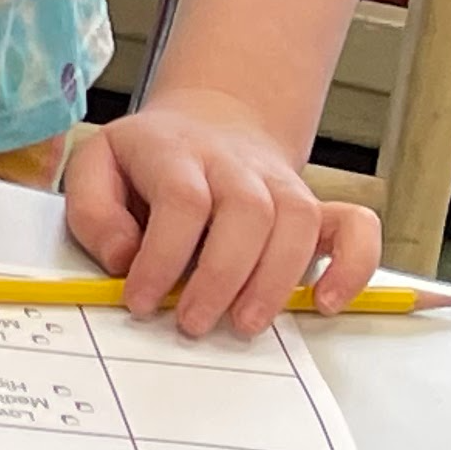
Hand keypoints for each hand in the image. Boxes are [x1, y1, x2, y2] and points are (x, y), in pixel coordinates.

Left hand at [65, 88, 382, 336]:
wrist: (206, 125)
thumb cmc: (145, 163)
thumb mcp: (95, 168)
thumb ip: (94, 213)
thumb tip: (124, 258)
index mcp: (174, 151)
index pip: (182, 200)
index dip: (162, 256)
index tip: (139, 301)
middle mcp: (234, 163)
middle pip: (246, 210)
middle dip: (220, 276)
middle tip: (192, 323)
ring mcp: (279, 182)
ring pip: (297, 221)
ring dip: (275, 280)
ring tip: (245, 324)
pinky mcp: (313, 205)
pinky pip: (355, 227)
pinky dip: (353, 266)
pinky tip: (327, 303)